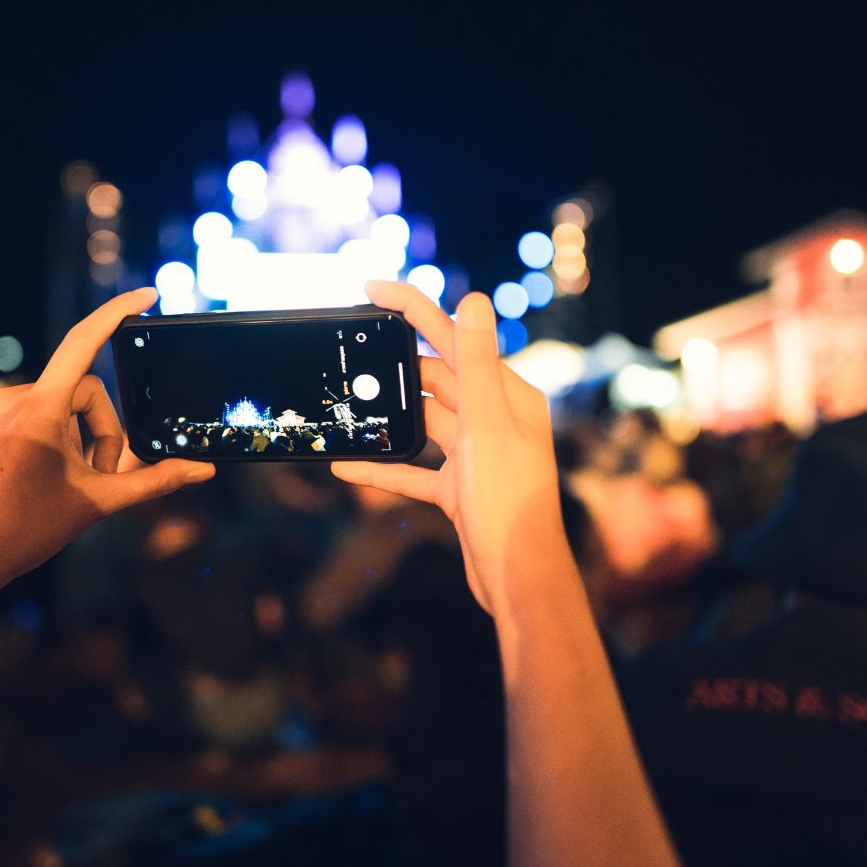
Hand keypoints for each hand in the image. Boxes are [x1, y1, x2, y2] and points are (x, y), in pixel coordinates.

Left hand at [0, 287, 214, 595]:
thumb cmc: (29, 531)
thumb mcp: (98, 502)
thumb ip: (154, 480)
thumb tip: (203, 471)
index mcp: (40, 412)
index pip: (83, 343)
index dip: (117, 313)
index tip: (146, 296)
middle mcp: (8, 399)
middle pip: (79, 392)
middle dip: (98, 430)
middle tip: (98, 475)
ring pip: (50, 402)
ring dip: (68, 433)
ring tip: (63, 478)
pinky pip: (19, 411)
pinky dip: (37, 434)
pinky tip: (31, 472)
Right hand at [331, 281, 569, 614]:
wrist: (517, 579)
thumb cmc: (508, 503)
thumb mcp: (486, 425)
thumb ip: (476, 363)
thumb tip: (474, 299)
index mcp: (508, 395)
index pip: (455, 337)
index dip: (412, 308)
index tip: (370, 288)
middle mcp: (495, 419)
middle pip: (437, 376)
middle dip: (395, 366)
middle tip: (350, 355)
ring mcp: (477, 455)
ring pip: (425, 421)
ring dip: (389, 416)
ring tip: (348, 407)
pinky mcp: (460, 489)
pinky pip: (415, 469)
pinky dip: (385, 466)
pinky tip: (349, 467)